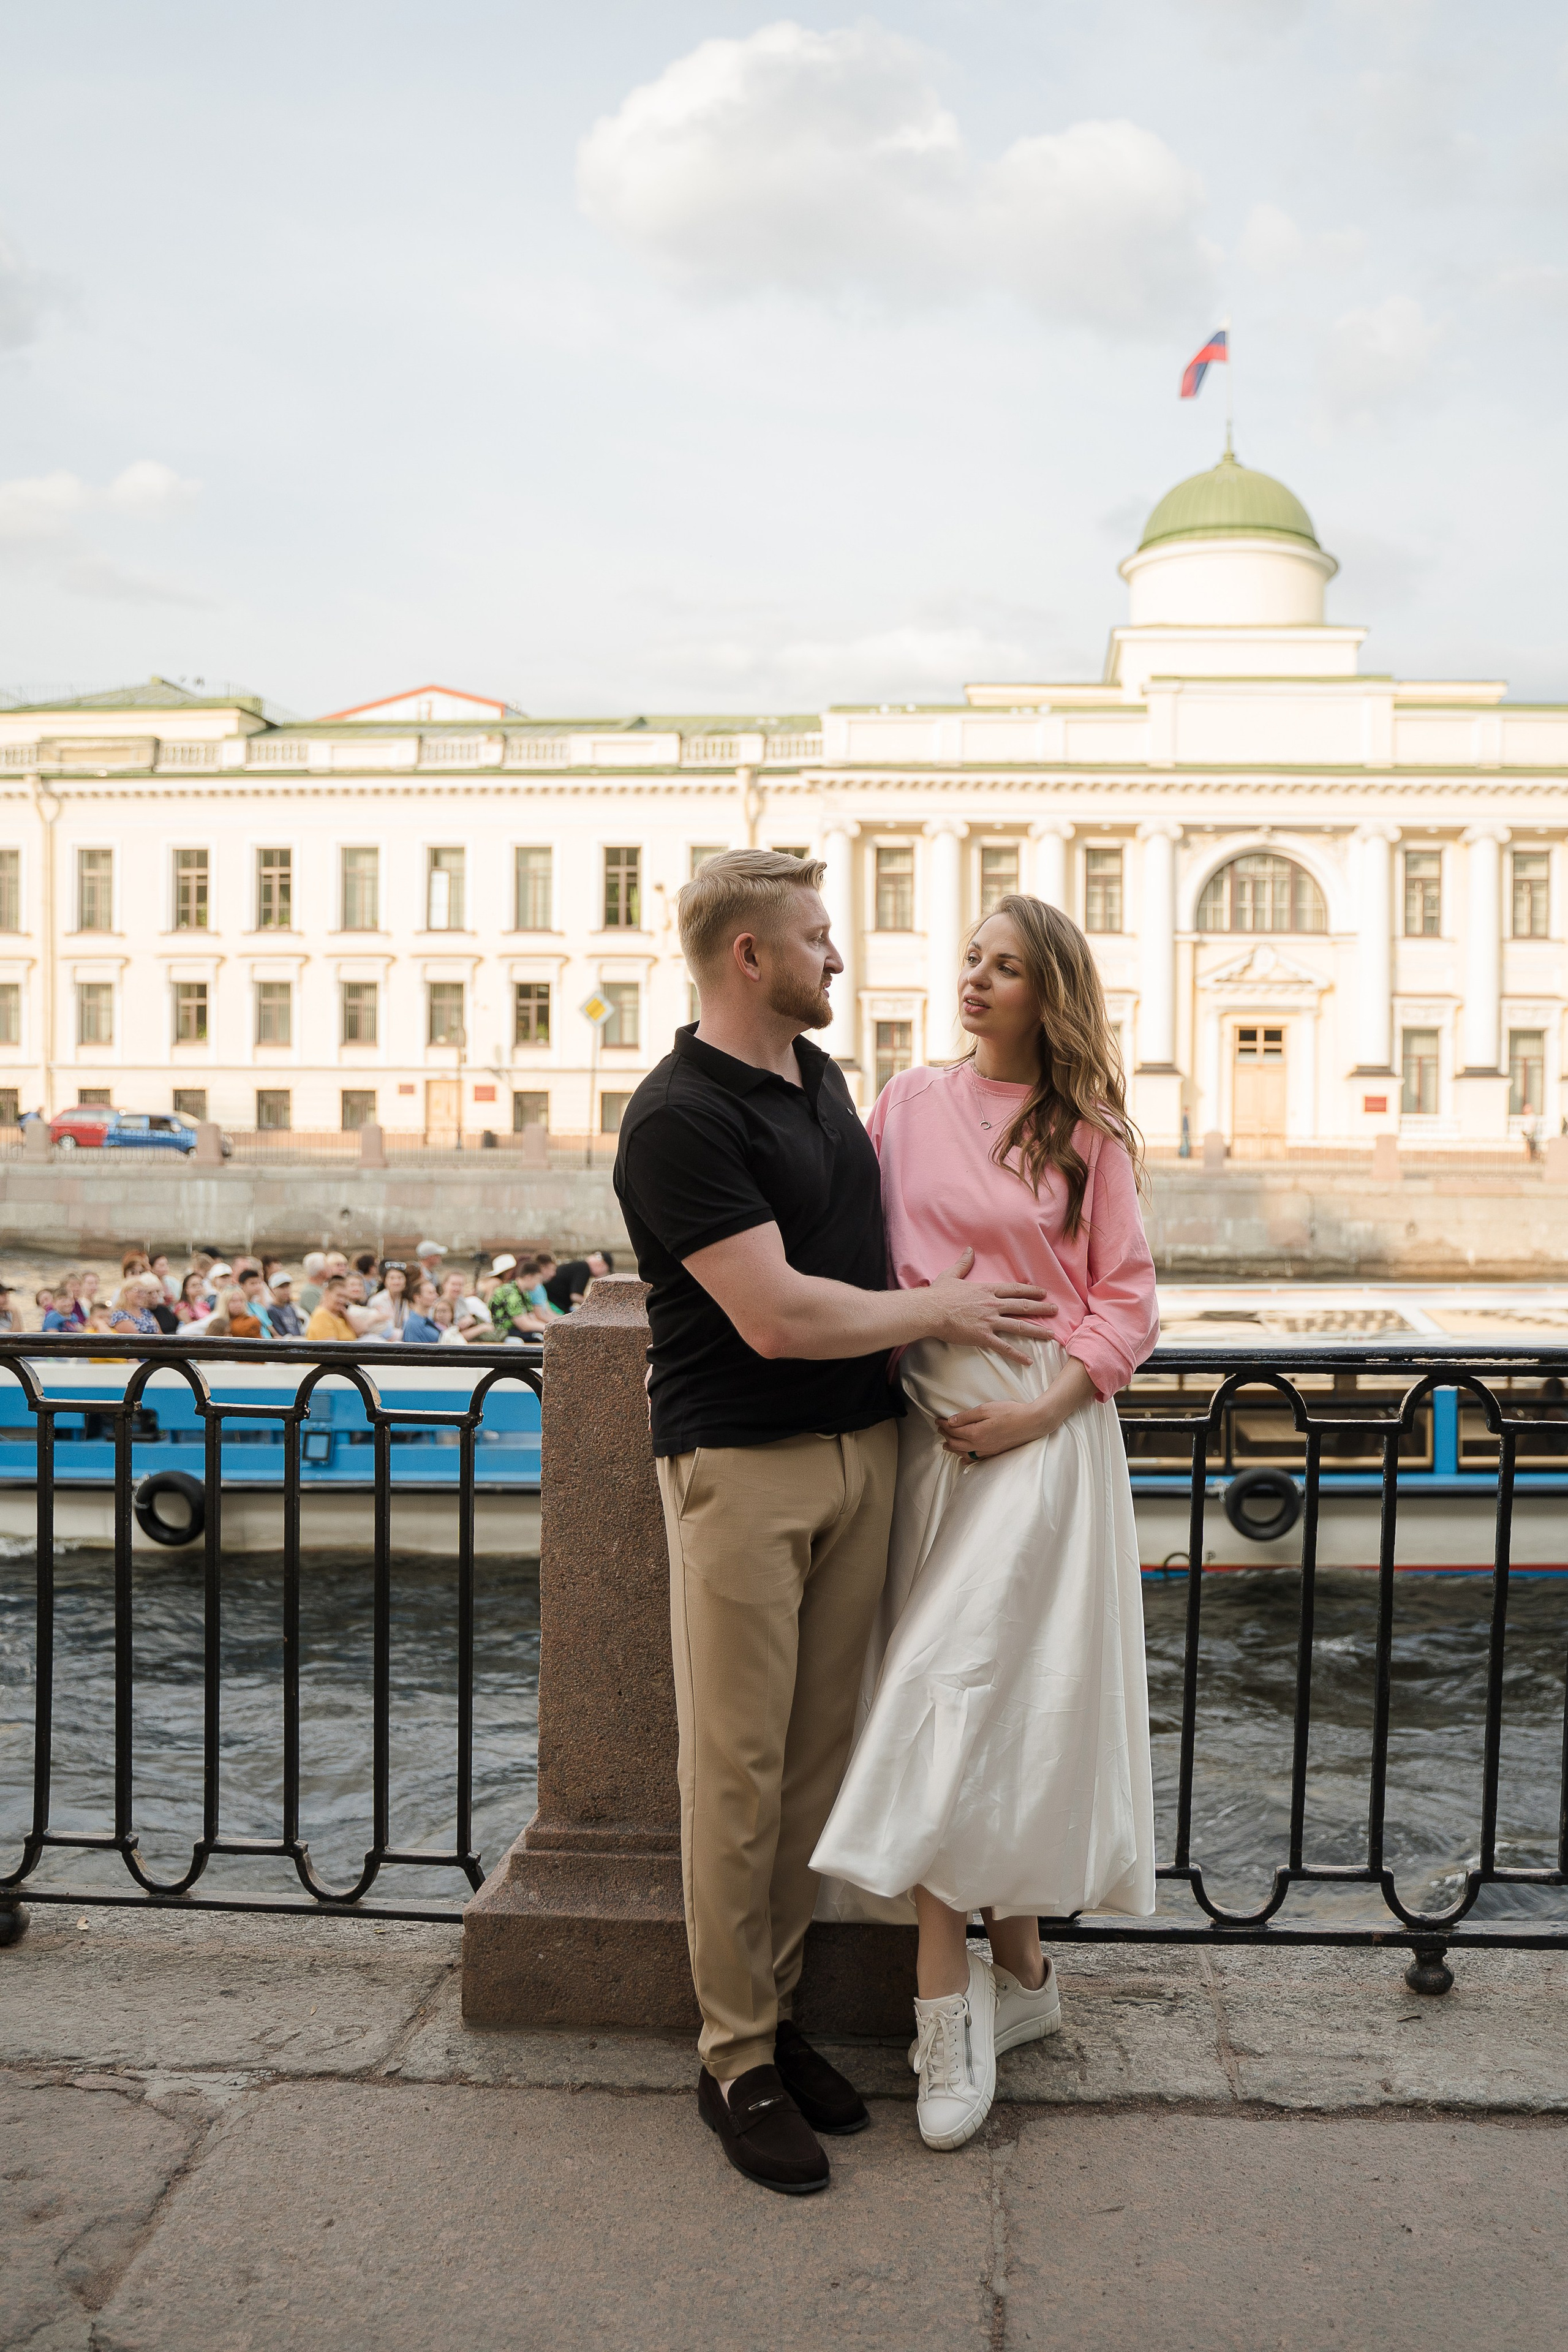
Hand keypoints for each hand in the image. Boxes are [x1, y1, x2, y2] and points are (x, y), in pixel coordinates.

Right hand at [923, 1248, 1057, 1364]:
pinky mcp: (983, 1336)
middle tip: (1055, 1310)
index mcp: (987, 1290)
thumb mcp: (952, 1275)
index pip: (1014, 1289)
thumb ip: (964, 1263)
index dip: (1031, 1291)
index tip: (1043, 1293)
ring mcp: (989, 1321)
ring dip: (1037, 1330)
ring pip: (1019, 1326)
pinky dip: (1017, 1354)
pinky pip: (1004, 1347)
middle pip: (1022, 1306)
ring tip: (1051, 1335)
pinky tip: (1028, 1360)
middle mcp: (992, 1305)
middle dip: (1041, 1308)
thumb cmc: (938, 1294)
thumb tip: (968, 1249)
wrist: (930, 1311)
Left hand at [937, 1399, 1050, 1460]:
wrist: (1031, 1423)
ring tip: (945, 1444)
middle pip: (956, 1443)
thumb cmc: (1011, 1413)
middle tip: (939, 1429)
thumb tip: (951, 1421)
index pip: (953, 1431)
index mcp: (976, 1433)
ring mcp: (987, 1451)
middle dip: (946, 1436)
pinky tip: (963, 1459)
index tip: (938, 1420)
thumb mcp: (986, 1409)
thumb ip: (967, 1416)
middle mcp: (980, 1445)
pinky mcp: (995, 1453)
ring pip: (964, 1453)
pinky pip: (976, 1459)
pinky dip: (966, 1459)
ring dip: (953, 1448)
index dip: (944, 1425)